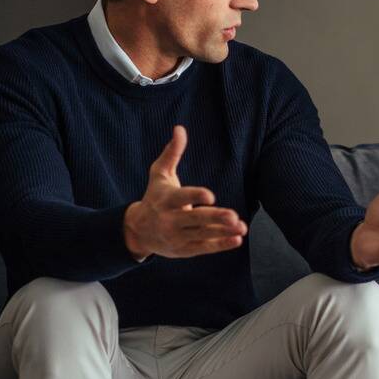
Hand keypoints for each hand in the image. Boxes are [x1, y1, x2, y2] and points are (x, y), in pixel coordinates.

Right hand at [123, 126, 247, 259]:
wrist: (137, 230)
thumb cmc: (154, 196)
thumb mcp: (159, 174)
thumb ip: (171, 153)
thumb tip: (180, 128)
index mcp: (166, 200)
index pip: (182, 198)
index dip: (195, 196)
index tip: (211, 195)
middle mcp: (170, 219)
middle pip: (195, 219)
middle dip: (214, 218)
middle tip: (233, 216)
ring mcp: (178, 236)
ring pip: (203, 234)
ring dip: (223, 232)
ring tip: (241, 227)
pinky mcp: (185, 249)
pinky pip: (204, 247)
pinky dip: (221, 245)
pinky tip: (237, 239)